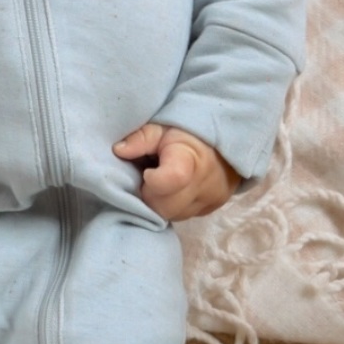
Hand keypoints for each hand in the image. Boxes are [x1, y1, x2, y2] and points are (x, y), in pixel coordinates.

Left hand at [112, 124, 239, 221]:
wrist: (225, 141)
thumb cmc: (188, 132)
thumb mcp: (163, 127)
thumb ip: (141, 138)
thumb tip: (118, 151)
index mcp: (191, 159)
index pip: (173, 180)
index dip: (152, 181)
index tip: (147, 172)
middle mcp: (204, 185)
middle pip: (164, 207)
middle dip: (150, 196)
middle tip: (149, 178)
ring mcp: (210, 201)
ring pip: (171, 216)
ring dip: (160, 203)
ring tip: (161, 183)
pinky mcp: (209, 210)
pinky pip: (181, 216)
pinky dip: (172, 206)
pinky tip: (172, 190)